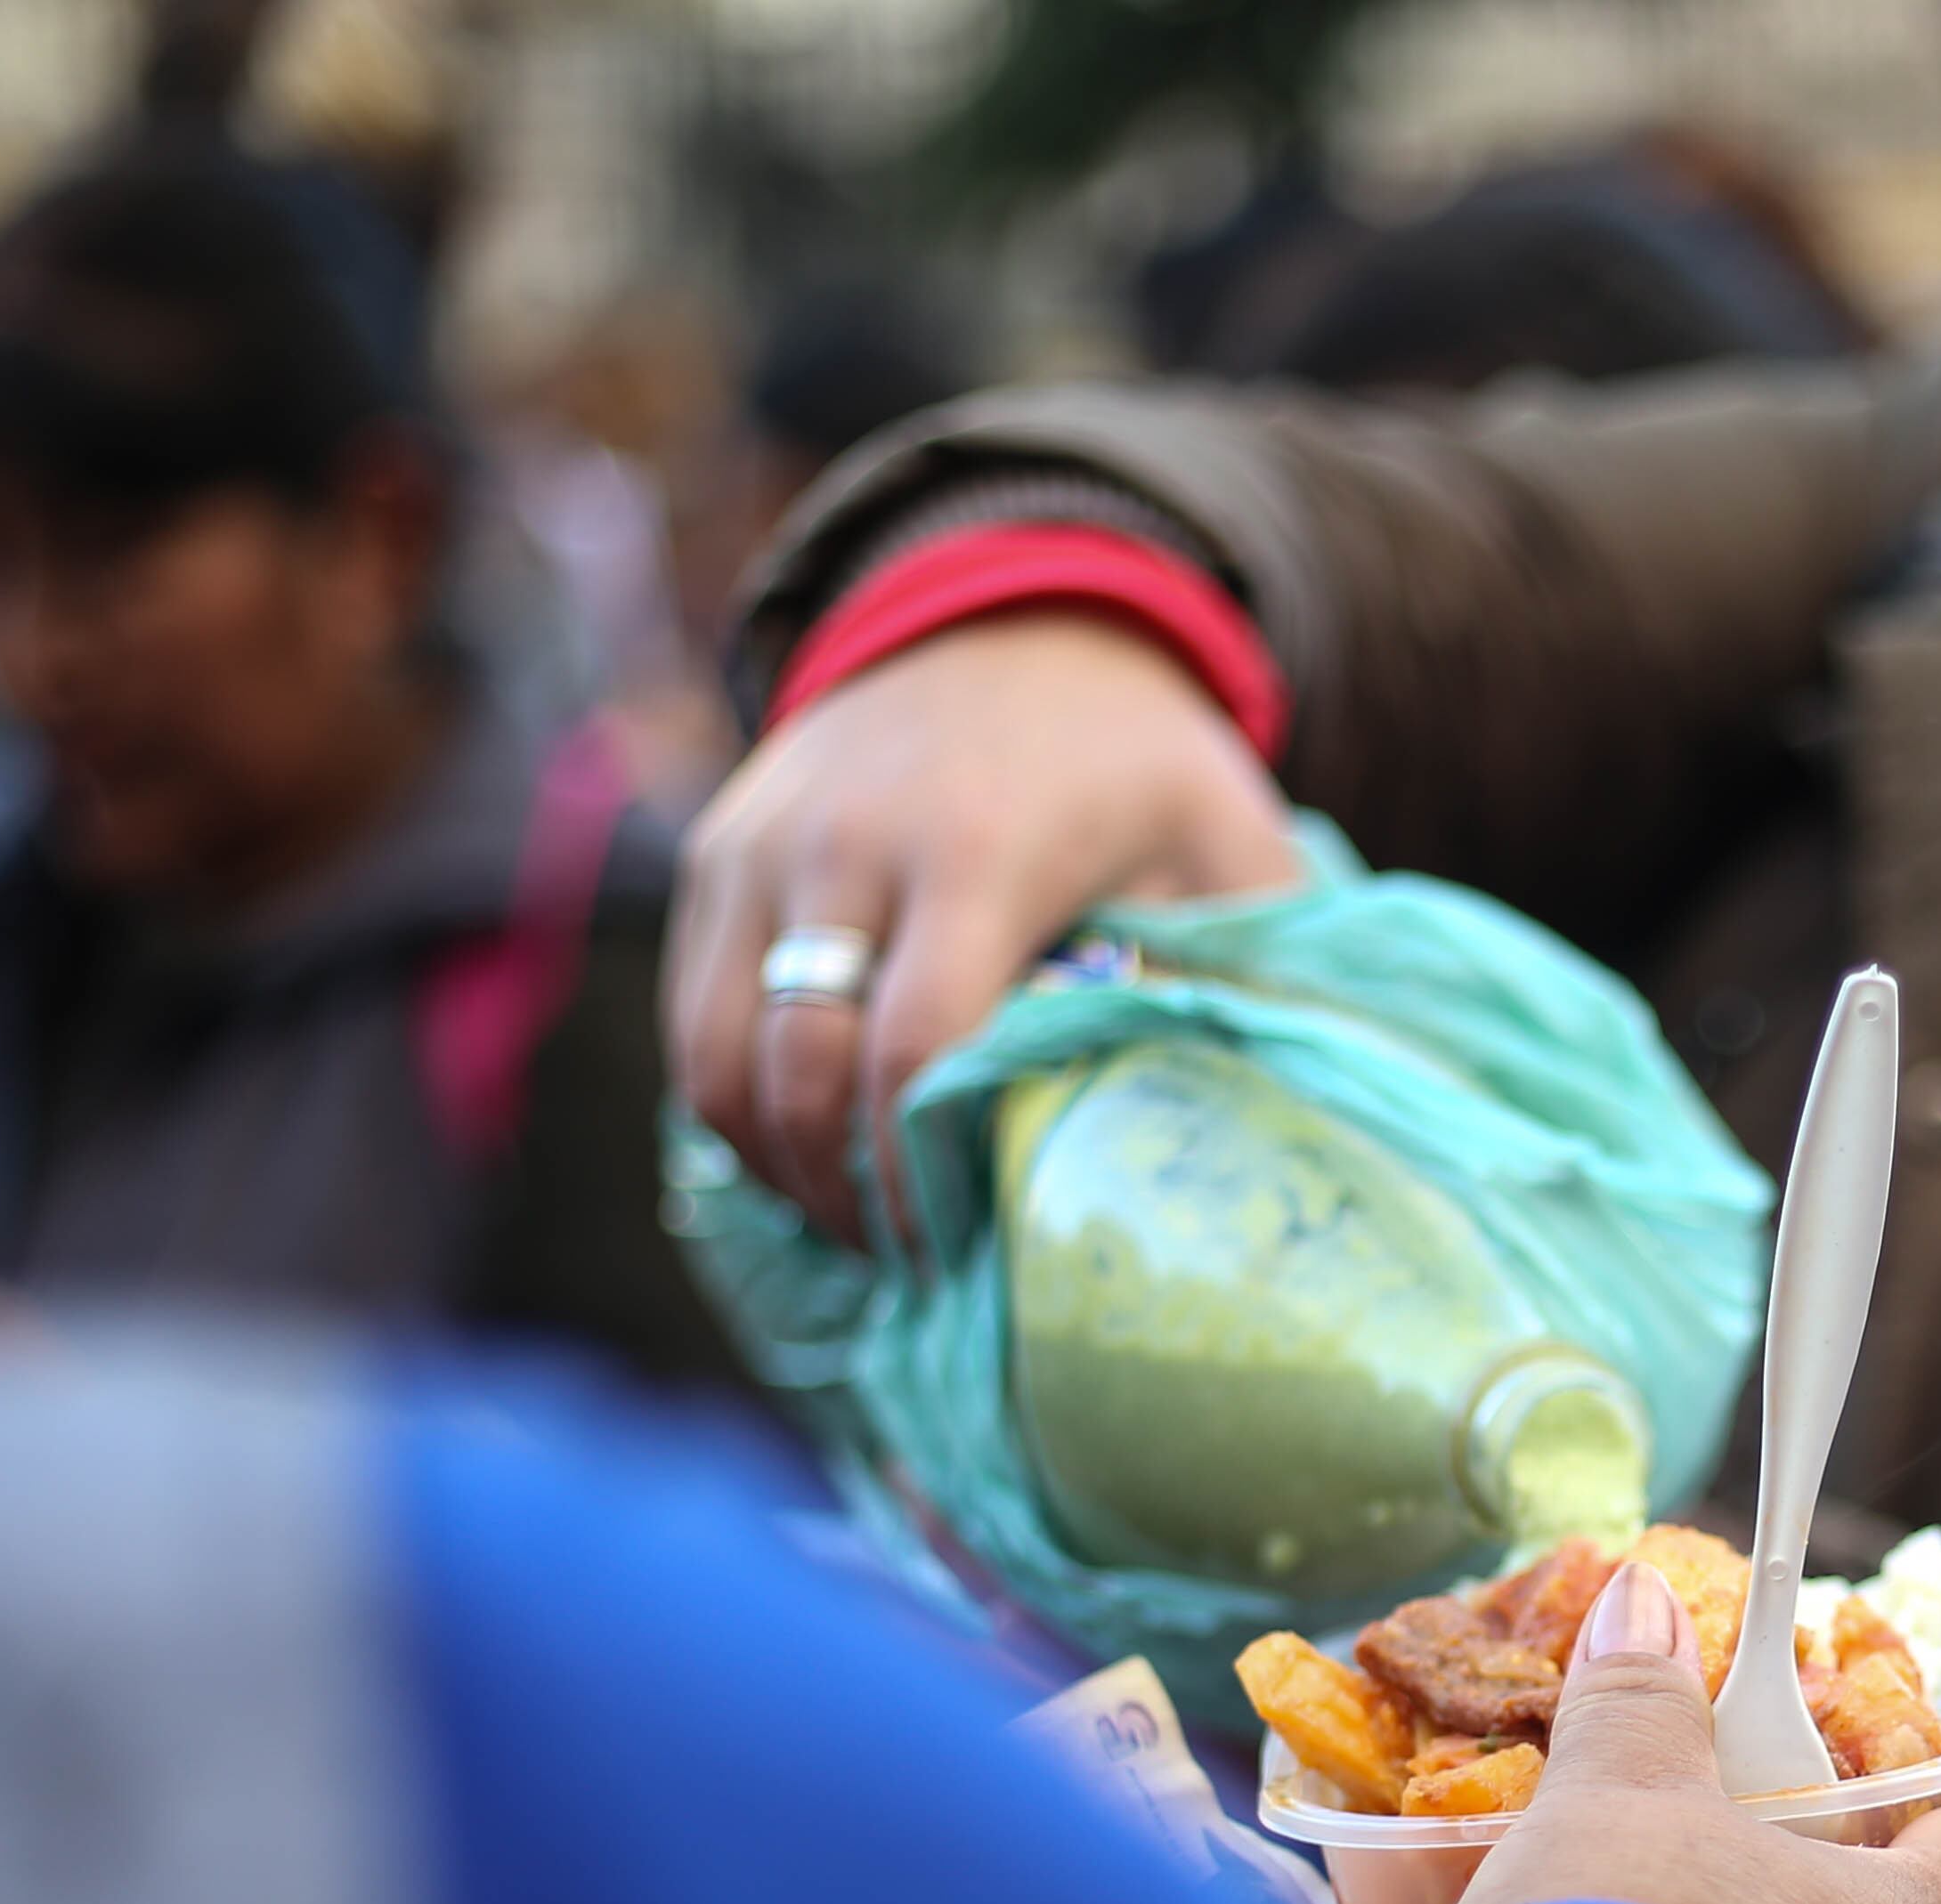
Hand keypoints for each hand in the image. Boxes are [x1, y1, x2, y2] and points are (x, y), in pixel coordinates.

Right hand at [665, 609, 1304, 1249]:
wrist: (1006, 604)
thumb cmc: (1133, 757)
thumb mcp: (1223, 834)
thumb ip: (1240, 967)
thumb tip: (1248, 1115)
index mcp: (978, 847)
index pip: (912, 1048)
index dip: (919, 1172)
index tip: (958, 1248)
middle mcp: (846, 844)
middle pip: (798, 1070)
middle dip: (841, 1192)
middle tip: (903, 1263)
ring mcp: (764, 845)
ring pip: (716, 1057)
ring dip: (773, 1165)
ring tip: (849, 1225)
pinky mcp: (718, 851)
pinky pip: (693, 1015)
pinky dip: (733, 1105)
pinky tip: (804, 1154)